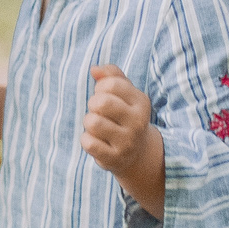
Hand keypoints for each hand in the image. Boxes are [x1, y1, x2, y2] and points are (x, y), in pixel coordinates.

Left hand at [82, 64, 164, 215]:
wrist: (136, 153)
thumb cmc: (124, 115)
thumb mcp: (124, 93)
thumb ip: (111, 75)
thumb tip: (95, 69)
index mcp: (141, 102)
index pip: (111, 84)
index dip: (100, 87)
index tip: (104, 95)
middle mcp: (138, 122)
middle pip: (102, 103)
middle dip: (93, 104)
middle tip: (98, 111)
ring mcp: (127, 142)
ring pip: (93, 122)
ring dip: (89, 122)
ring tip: (97, 126)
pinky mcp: (114, 158)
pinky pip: (89, 143)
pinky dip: (87, 140)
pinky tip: (96, 141)